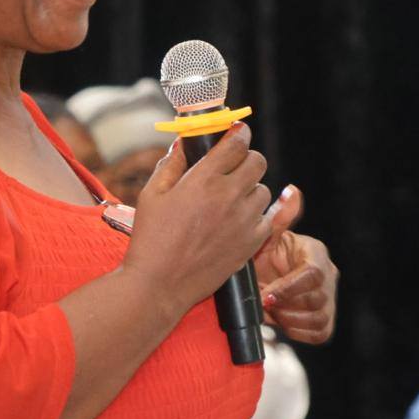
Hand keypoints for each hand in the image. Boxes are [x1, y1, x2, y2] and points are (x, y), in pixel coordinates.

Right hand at [124, 124, 274, 318]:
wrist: (161, 284)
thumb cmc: (151, 239)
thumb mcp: (151, 194)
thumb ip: (170, 164)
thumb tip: (183, 144)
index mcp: (203, 179)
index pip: (236, 142)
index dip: (238, 133)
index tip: (236, 133)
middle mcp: (229, 196)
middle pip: (258, 161)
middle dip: (246, 159)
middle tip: (233, 167)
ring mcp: (244, 220)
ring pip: (263, 190)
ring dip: (250, 189)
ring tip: (230, 200)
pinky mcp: (252, 243)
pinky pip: (267, 218)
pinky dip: (255, 216)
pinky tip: (236, 221)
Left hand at [253, 186, 337, 344]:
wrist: (257, 281)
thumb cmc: (260, 257)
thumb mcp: (264, 238)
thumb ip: (278, 219)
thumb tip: (292, 191)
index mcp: (316, 253)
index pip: (312, 274)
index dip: (289, 288)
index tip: (266, 296)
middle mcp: (329, 275)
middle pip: (317, 299)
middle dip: (285, 305)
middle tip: (263, 302)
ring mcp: (330, 300)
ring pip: (318, 318)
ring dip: (289, 319)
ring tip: (270, 309)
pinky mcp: (325, 322)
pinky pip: (319, 333)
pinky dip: (297, 331)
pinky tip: (280, 319)